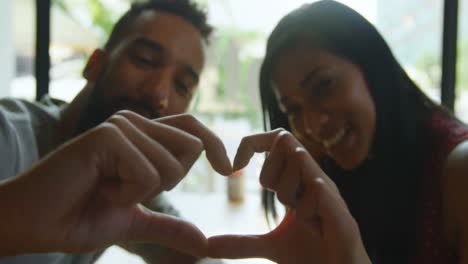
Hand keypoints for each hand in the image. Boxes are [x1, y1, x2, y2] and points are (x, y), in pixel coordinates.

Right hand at [0, 111, 231, 257]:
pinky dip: (127, 193)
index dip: (215, 146)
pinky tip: (99, 188)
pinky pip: (147, 173)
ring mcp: (121, 126)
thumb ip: (170, 227)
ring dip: (141, 192)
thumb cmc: (80, 216)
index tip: (229, 169)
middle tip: (125, 189)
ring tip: (106, 188)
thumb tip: (205, 244)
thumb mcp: (134, 222)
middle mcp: (134, 123)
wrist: (37, 224)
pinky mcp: (107, 136)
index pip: (193, 129)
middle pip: (192, 147)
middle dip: (168, 182)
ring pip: (171, 164)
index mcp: (143, 136)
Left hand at [208, 129, 369, 263]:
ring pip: (299, 158)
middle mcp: (314, 179)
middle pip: (283, 140)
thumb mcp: (271, 246)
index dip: (251, 143)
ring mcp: (328, 192)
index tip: (235, 168)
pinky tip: (312, 227)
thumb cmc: (312, 257)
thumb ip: (241, 241)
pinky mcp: (340, 209)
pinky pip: (316, 189)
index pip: (277, 138)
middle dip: (270, 173)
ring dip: (286, 189)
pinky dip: (304, 209)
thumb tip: (208, 246)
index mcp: (300, 182)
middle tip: (281, 203)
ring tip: (299, 217)